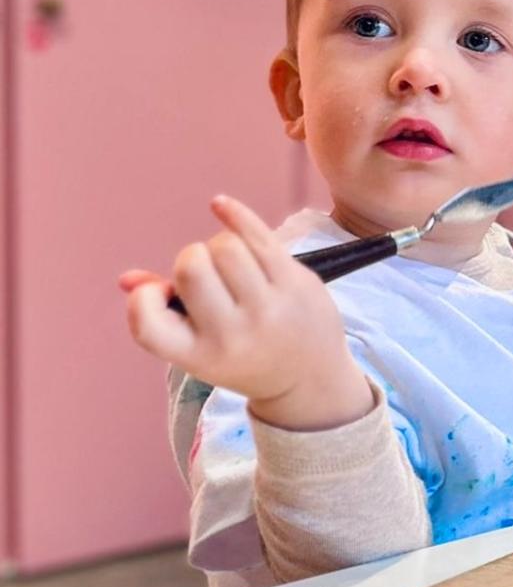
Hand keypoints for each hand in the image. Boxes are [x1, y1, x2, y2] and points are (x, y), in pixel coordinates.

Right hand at [121, 196, 372, 430]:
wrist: (311, 380)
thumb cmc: (244, 357)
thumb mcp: (199, 350)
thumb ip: (161, 315)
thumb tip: (128, 280)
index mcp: (198, 355)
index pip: (146, 320)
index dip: (144, 298)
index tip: (163, 294)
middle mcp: (233, 335)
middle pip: (191, 264)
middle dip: (192, 259)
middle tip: (211, 276)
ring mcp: (269, 309)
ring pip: (227, 245)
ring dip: (222, 246)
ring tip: (233, 265)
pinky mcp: (297, 285)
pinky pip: (260, 235)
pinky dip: (235, 215)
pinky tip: (220, 206)